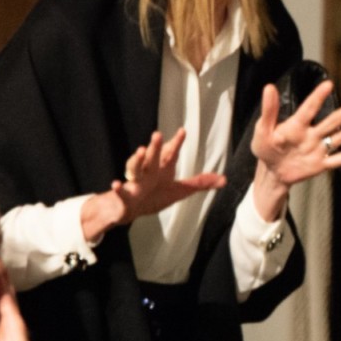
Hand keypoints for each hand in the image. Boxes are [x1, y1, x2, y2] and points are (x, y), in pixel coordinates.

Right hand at [81, 129, 226, 243]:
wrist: (130, 209)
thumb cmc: (154, 195)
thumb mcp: (179, 190)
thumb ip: (199, 183)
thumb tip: (224, 179)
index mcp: (161, 170)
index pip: (170, 155)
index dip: (176, 144)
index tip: (182, 131)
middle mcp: (148, 173)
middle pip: (153, 158)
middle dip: (155, 147)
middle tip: (158, 133)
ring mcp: (135, 184)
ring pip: (135, 170)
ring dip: (137, 161)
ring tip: (140, 150)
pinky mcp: (124, 196)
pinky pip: (120, 192)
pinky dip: (118, 188)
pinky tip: (116, 184)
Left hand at [252, 81, 340, 220]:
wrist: (272, 172)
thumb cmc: (266, 148)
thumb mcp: (263, 130)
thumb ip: (269, 111)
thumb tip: (269, 87)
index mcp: (296, 125)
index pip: (309, 108)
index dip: (318, 97)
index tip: (328, 84)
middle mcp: (311, 135)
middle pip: (330, 123)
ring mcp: (317, 149)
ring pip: (336, 139)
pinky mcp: (321, 164)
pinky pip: (338, 160)